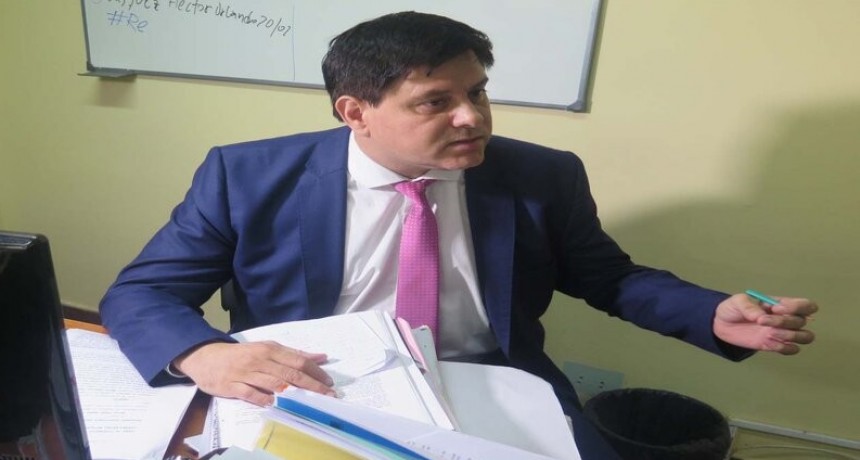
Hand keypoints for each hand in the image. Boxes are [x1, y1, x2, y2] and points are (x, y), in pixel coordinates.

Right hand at [173, 341, 334, 405]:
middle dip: (311, 385)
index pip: (298, 360)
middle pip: (290, 372)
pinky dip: (262, 398)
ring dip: (293, 393)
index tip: (329, 382)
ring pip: (273, 382)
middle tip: (328, 394)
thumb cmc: (244, 354)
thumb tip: (321, 357)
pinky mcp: (232, 385)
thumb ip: (294, 354)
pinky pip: (249, 393)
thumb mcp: (268, 349)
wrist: (208, 357)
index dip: (316, 372)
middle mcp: (261, 360)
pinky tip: (273, 404)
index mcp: (271, 349)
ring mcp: (246, 373)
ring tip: (308, 402)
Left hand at [713, 293, 816, 354]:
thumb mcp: (738, 301)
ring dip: (790, 336)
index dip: (796, 308)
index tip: (775, 308)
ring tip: (769, 333)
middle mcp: (786, 318)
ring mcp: (782, 333)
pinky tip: (769, 342)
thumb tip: (761, 316)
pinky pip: (792, 350)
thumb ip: (749, 306)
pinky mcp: (775, 345)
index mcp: (781, 304)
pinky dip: (784, 347)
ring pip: (805, 337)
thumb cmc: (733, 309)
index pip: (806, 306)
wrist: (722, 325)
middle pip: (802, 321)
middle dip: (783, 322)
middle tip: (762, 321)